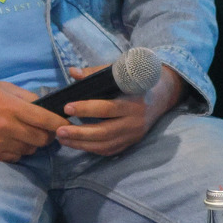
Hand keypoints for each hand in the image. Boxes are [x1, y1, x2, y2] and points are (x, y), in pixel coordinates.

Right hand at [0, 80, 66, 161]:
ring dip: (34, 144)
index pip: (46, 120)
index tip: (67, 125)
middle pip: (41, 139)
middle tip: (46, 129)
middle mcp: (7, 127)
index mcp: (12, 107)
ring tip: (28, 134)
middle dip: (48, 135)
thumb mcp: (4, 87)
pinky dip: (20, 151)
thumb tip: (47, 106)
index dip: (60, 123)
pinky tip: (14, 141)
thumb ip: (27, 98)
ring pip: (30, 150)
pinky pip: (16, 157)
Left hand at [53, 63, 182, 155]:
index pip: (108, 108)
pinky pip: (110, 151)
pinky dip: (92, 149)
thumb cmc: (136, 82)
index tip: (67, 107)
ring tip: (62, 139)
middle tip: (59, 130)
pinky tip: (77, 144)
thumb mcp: (120, 74)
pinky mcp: (132, 142)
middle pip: (105, 132)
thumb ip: (96, 73)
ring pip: (106, 145)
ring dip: (81, 144)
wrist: (162, 95)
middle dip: (80, 133)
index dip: (86, 108)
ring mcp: (134, 134)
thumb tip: (72, 72)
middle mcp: (136, 121)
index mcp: (134, 101)